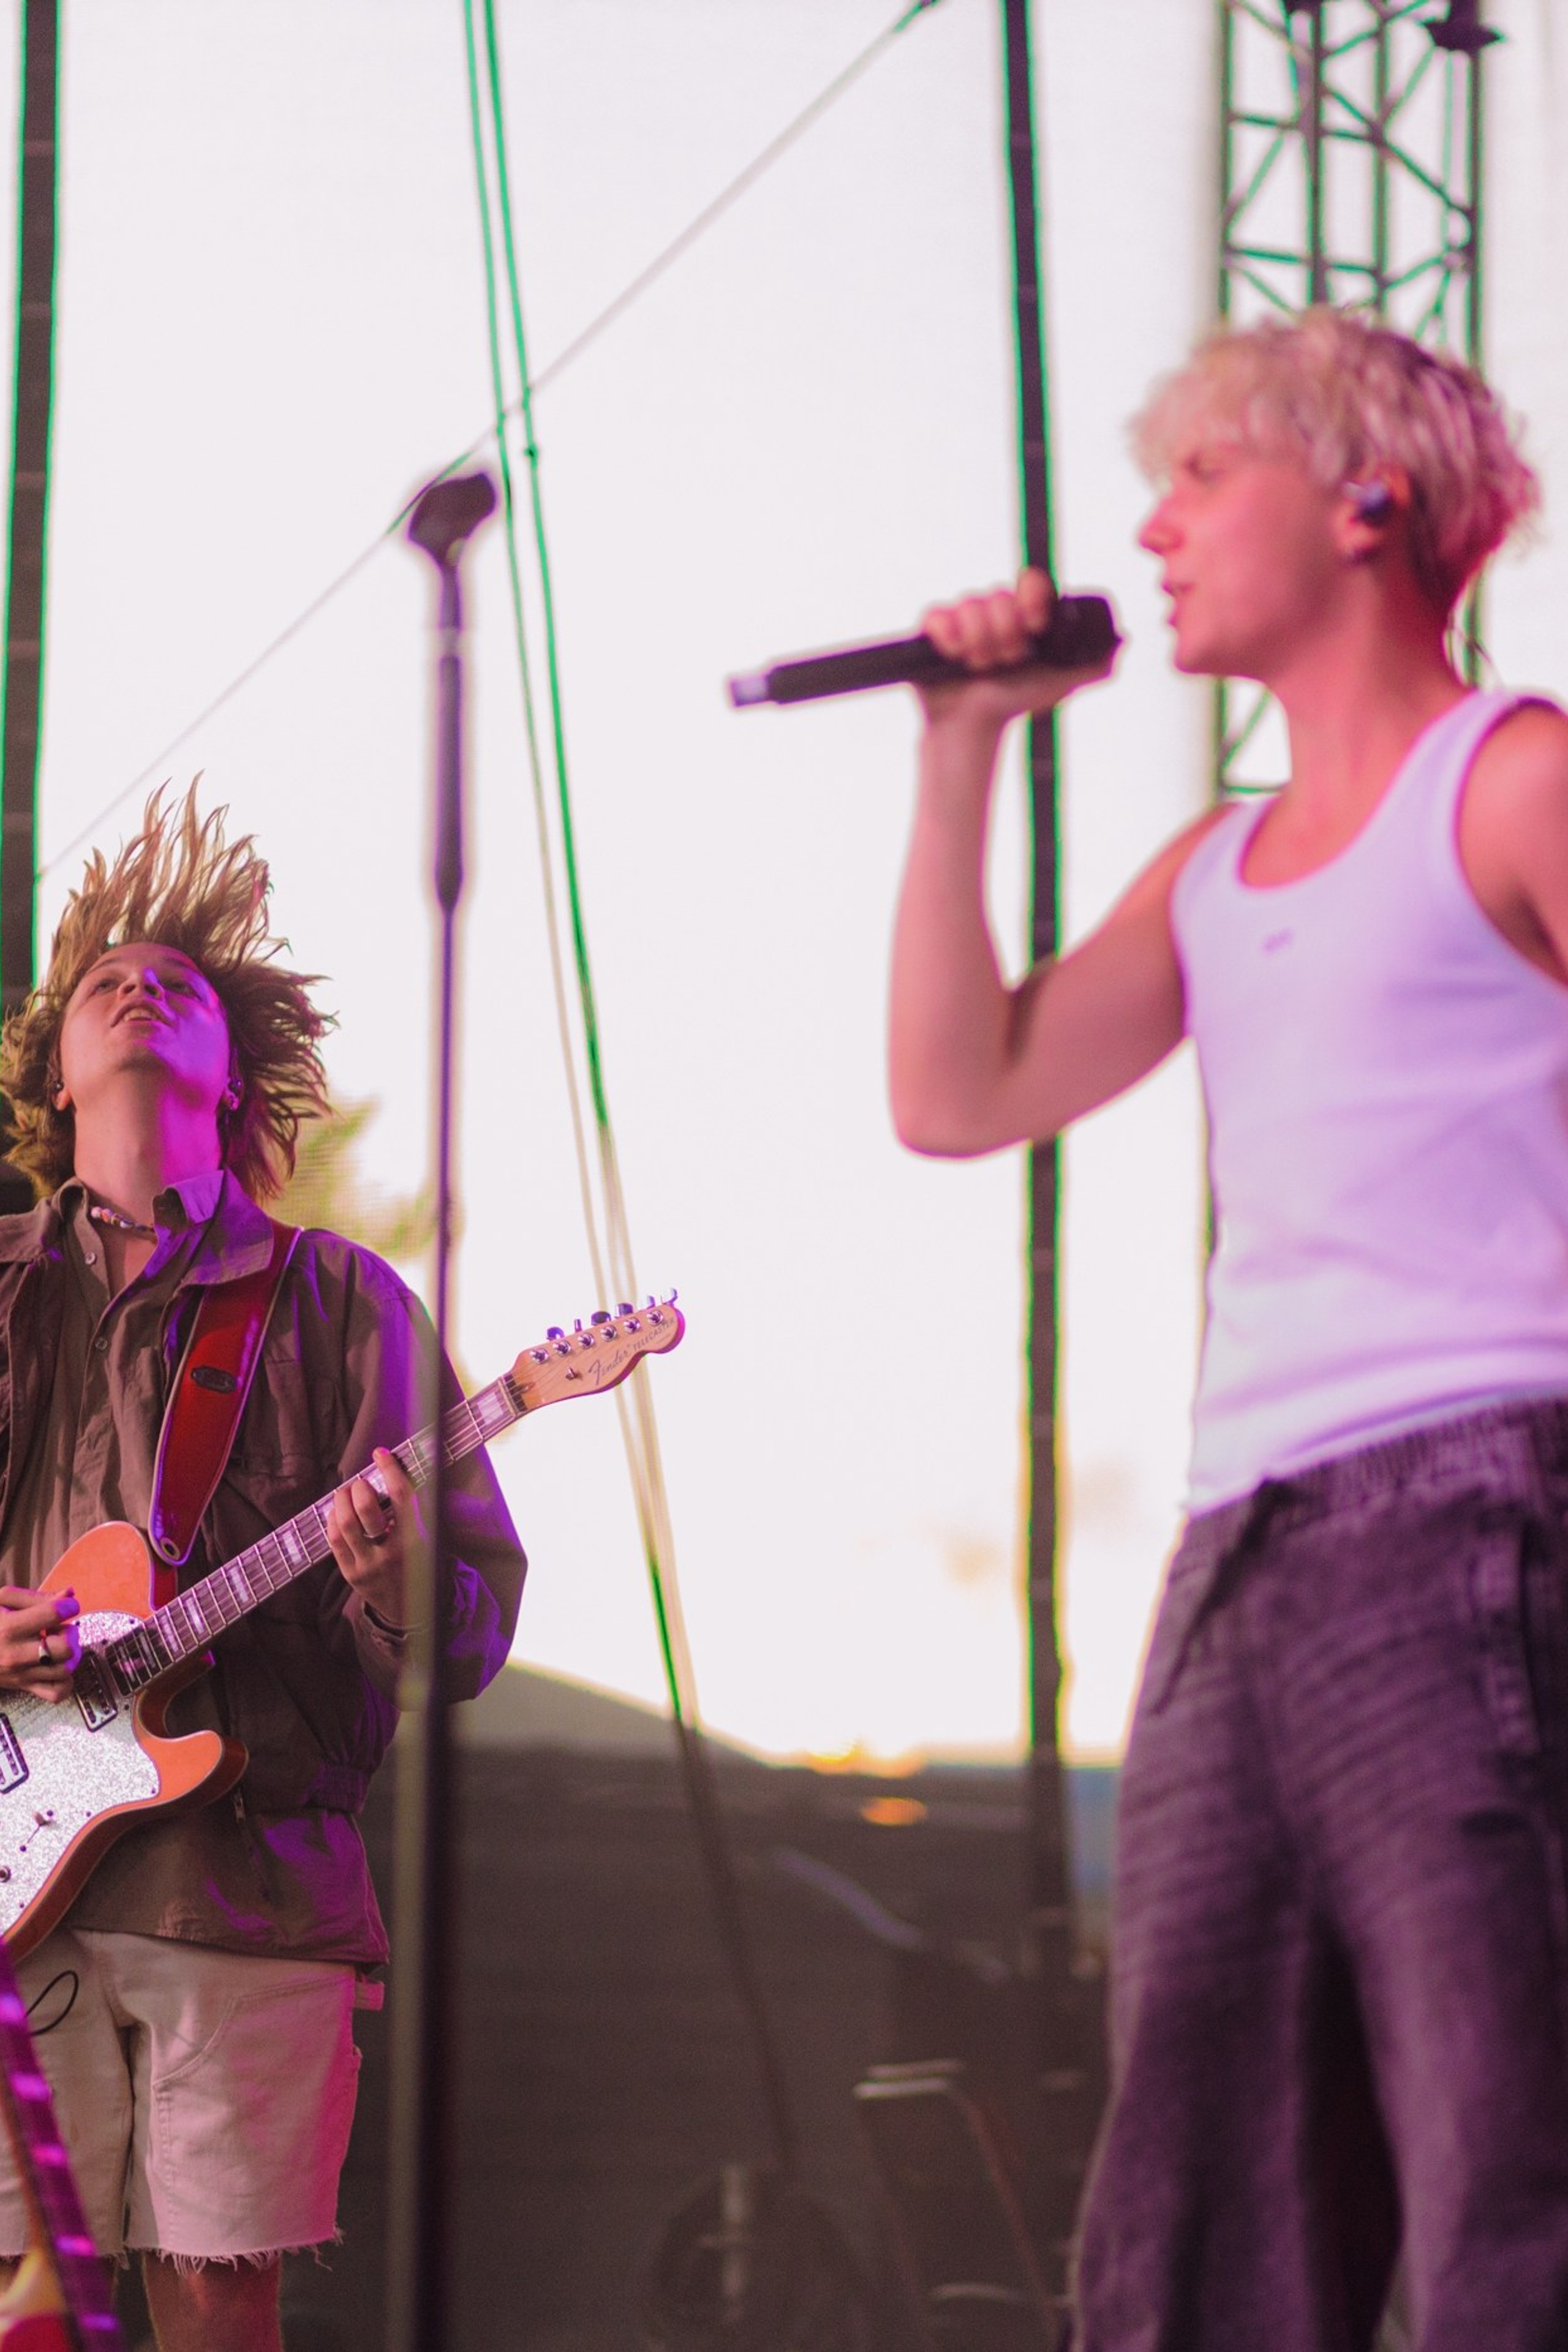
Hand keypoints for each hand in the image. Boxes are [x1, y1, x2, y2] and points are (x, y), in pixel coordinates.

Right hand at [0, 1586, 80, 1704]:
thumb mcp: (1, 1601)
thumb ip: (35, 1597)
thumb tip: (70, 1594)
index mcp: (9, 1628)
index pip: (53, 1614)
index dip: (67, 1606)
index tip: (65, 1606)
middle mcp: (16, 1655)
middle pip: (65, 1647)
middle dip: (70, 1633)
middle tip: (60, 1628)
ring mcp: (21, 1675)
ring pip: (65, 1670)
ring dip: (70, 1655)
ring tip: (58, 1645)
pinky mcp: (24, 1688)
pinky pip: (56, 1693)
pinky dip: (65, 1681)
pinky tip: (58, 1666)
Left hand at [327, 1448, 423, 1631]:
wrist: (408, 1608)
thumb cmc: (416, 1563)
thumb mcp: (425, 1537)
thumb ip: (410, 1510)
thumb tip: (392, 1473)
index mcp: (415, 1538)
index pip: (401, 1495)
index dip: (389, 1469)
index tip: (380, 1454)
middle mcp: (391, 1551)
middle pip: (366, 1509)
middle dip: (359, 1488)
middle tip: (360, 1483)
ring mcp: (368, 1564)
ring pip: (345, 1524)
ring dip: (341, 1501)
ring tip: (345, 1493)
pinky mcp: (351, 1574)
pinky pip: (334, 1540)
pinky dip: (333, 1520)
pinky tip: (337, 1512)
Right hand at [919, 567, 1114, 725]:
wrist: (977, 726)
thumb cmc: (1016, 702)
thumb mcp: (1062, 682)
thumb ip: (1095, 663)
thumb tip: (1122, 640)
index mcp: (1022, 615)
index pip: (1030, 583)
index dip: (1033, 599)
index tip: (1036, 627)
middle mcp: (993, 612)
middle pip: (998, 596)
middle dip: (1006, 635)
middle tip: (1007, 662)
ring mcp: (962, 620)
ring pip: (970, 605)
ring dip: (979, 642)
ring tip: (981, 668)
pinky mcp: (934, 632)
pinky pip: (938, 614)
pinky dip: (948, 635)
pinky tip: (955, 656)